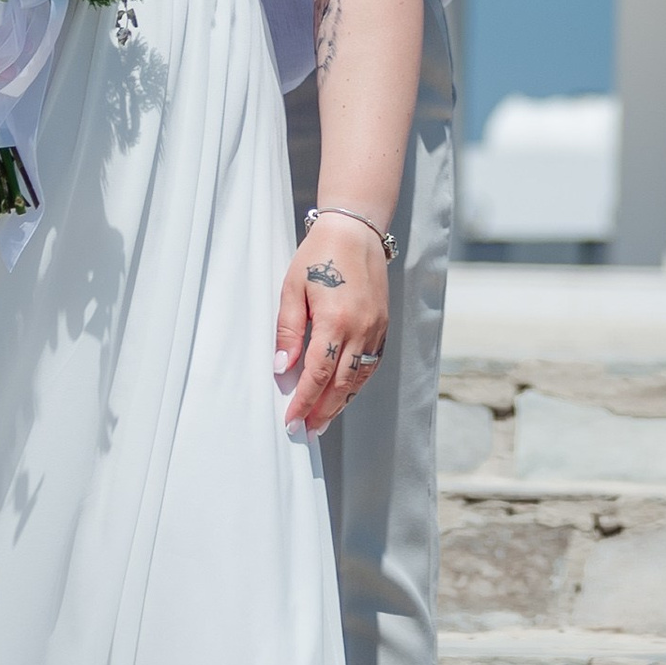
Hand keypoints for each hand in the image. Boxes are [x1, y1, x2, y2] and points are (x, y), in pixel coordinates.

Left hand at [274, 214, 389, 436]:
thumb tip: (282, 369)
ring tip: (322, 421)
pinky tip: (343, 394)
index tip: (291, 421)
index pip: (318, 374)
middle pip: (341, 384)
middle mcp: (361, 330)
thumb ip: (288, 330)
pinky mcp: (383, 326)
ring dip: (341, 403)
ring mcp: (376, 330)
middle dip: (322, 411)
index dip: (303, 402)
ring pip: (359, 379)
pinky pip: (371, 365)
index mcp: (335, 321)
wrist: (357, 232)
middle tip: (306, 432)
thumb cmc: (319, 255)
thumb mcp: (292, 288)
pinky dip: (356, 384)